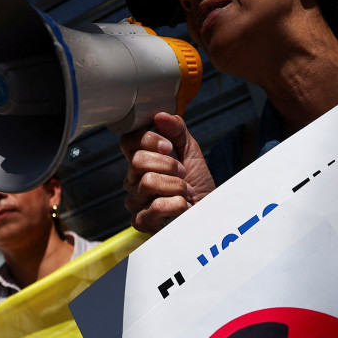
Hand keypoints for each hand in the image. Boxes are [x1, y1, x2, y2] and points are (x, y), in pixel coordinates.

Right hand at [121, 113, 215, 233]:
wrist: (209, 213)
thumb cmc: (198, 186)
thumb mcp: (191, 152)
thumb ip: (177, 131)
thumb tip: (161, 115)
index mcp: (140, 162)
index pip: (128, 141)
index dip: (148, 139)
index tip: (169, 147)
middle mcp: (133, 181)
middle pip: (137, 160)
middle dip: (169, 164)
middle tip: (182, 174)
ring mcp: (135, 202)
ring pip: (148, 182)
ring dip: (177, 186)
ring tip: (186, 192)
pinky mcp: (141, 222)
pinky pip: (157, 206)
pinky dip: (178, 204)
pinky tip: (183, 208)